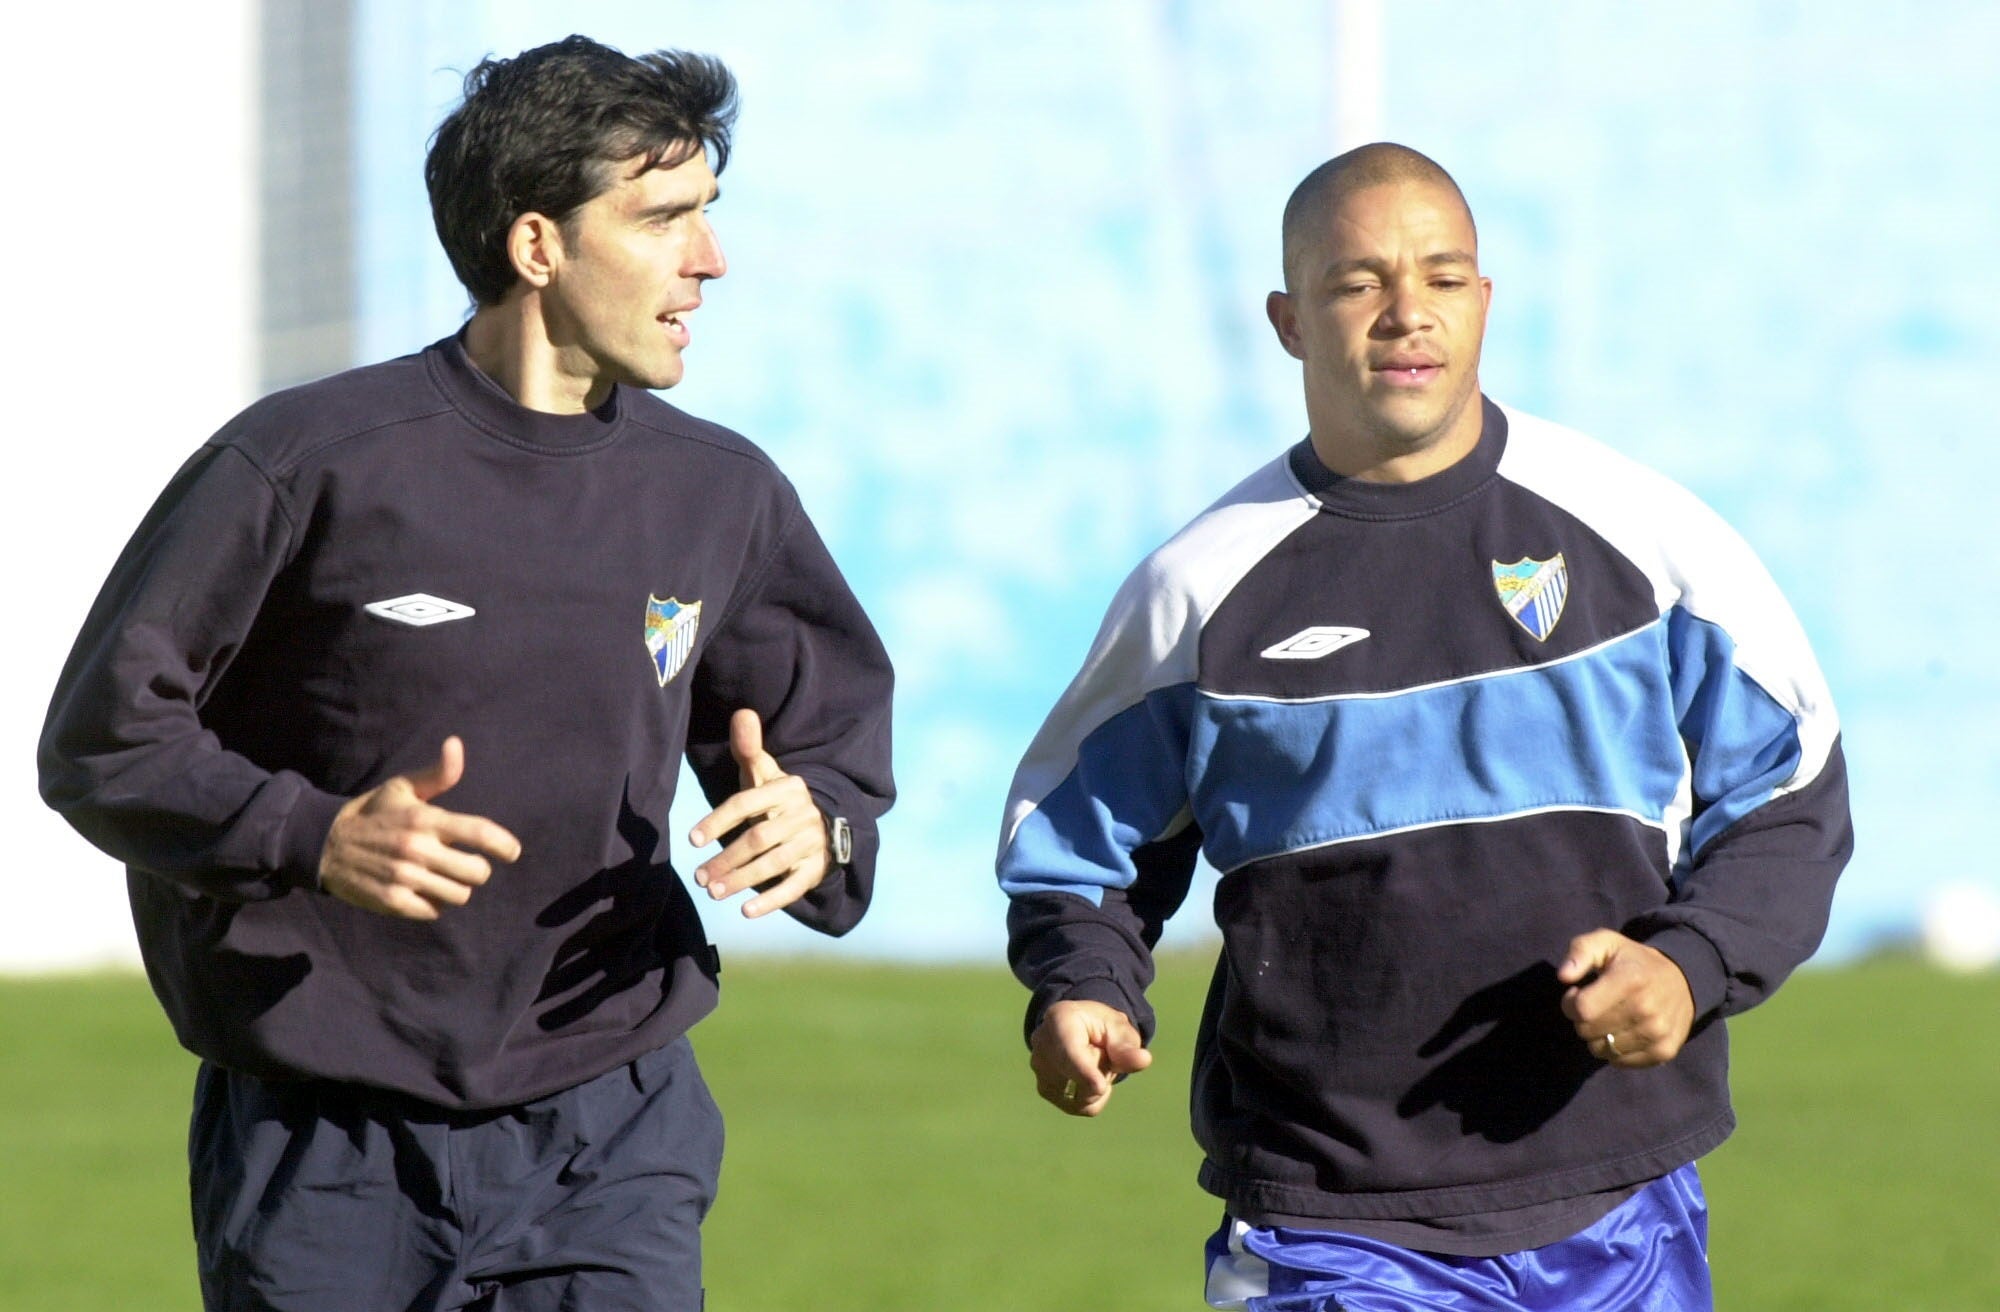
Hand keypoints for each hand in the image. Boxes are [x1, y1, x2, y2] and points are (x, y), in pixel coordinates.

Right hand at [318, 737, 520, 920]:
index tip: (512, 852)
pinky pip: (434, 911)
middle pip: (476, 872)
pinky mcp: (392, 901)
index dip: (504, 845)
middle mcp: (418, 849)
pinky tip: (422, 890)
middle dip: (477, 870)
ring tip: (441, 877)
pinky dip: (434, 904)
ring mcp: (405, 877)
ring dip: (455, 888)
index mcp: (425, 819)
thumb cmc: (373, 813)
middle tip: (465, 865)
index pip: (479, 833)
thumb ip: (437, 773)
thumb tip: (456, 745)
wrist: (324, 844)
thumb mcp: (402, 787)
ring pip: (459, 895)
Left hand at [689, 709, 829, 918]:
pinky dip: (772, 900)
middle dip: (726, 858)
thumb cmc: (779, 799)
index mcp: (787, 789)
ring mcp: (811, 843)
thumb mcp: (766, 773)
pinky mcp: (816, 869)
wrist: (824, 822)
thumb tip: (742, 712)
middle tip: (699, 877)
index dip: (718, 821)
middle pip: (759, 838)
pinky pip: (795, 887)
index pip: (747, 804)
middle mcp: (802, 815)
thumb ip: (750, 748)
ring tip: (713, 891)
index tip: (692, 840)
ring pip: (774, 864)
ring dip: (742, 879)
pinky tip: (746, 911)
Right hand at [1029, 999, 1152, 1116]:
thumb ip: (1127, 1044)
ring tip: (1093, 1061)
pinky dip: (1093, 1097)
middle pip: (1081, 1079)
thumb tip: (1143, 1060)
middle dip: (1103, 1071)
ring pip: (1083, 1097)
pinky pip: (1082, 1107)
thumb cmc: (1098, 1025)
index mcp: (1058, 1020)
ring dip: (1098, 1085)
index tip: (1100, 1087)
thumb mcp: (1117, 1026)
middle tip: (1103, 1050)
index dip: (1083, 1072)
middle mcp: (1042, 1047)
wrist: (1075, 1028)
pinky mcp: (1046, 1091)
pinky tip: (1089, 1076)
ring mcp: (1040, 1071)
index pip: (1068, 1052)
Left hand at [1557, 929, 1696, 1067]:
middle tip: (1596, 1006)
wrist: (1684, 980)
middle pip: (1587, 1032)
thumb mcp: (1606, 942)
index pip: (1583, 1009)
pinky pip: (1620, 1062)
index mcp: (1630, 980)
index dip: (1571, 1003)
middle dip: (1583, 1019)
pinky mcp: (1664, 1052)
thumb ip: (1580, 952)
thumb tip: (1563, 976)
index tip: (1578, 993)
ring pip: (1601, 1050)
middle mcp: (1646, 1009)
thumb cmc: (1634, 961)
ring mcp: (1657, 1033)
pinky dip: (1615, 1051)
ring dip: (1598, 1036)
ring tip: (1611, 1018)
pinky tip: (1624, 1031)